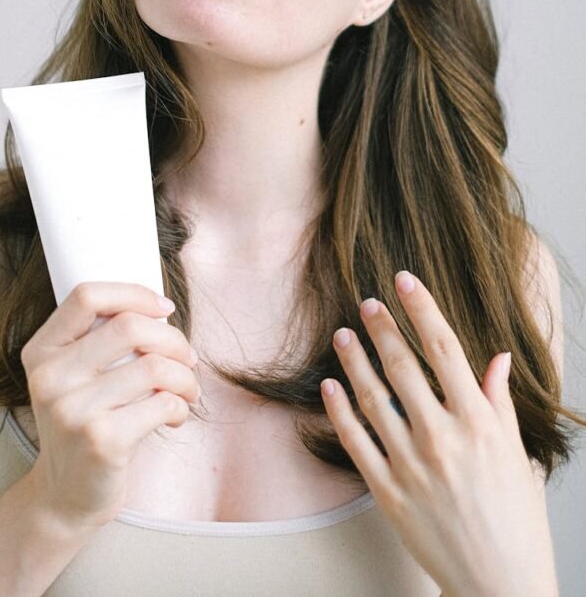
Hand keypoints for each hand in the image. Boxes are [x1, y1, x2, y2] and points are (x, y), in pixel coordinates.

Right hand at [21, 281, 199, 531]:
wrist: (64, 495)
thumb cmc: (84, 424)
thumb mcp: (72, 377)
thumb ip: (99, 340)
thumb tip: (160, 309)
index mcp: (41, 351)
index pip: (86, 296)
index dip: (134, 293)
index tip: (164, 309)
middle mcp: (50, 377)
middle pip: (129, 325)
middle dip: (173, 338)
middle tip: (187, 357)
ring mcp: (73, 410)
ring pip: (154, 366)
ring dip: (185, 376)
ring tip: (188, 389)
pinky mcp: (102, 440)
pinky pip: (163, 404)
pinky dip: (181, 405)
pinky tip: (176, 415)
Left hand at [320, 271, 557, 596]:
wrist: (500, 584)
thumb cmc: (515, 517)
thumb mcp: (515, 453)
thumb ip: (499, 401)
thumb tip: (496, 356)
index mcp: (479, 422)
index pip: (444, 347)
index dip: (421, 307)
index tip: (404, 280)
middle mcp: (443, 437)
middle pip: (404, 365)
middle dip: (382, 326)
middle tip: (366, 300)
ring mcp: (411, 465)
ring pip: (373, 397)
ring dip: (354, 361)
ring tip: (342, 334)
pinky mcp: (388, 492)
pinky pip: (356, 442)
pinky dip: (339, 410)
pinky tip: (330, 386)